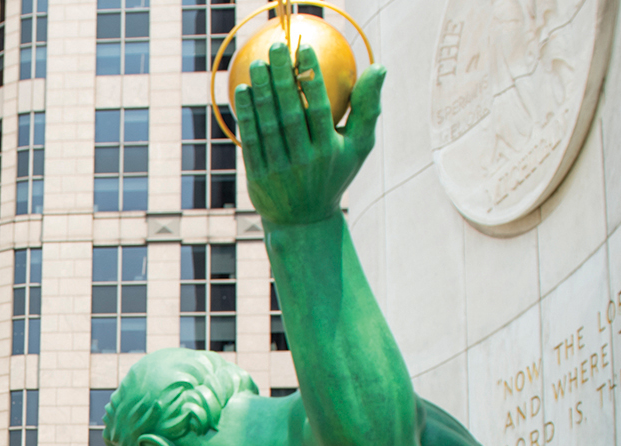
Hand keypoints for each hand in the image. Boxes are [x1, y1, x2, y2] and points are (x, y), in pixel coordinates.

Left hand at [234, 42, 384, 227]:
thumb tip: (378, 67)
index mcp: (330, 151)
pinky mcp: (259, 177)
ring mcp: (280, 170)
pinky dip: (246, 115)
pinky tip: (242, 91)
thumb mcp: (358, 146)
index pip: (319, 107)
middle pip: (291, 112)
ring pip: (268, 125)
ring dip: (260, 92)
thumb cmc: (335, 174)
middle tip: (275, 48)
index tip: (303, 49)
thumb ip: (367, 107)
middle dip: (282, 77)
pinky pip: (251, 140)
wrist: (305, 222)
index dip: (310, 77)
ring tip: (256, 64)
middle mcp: (305, 161)